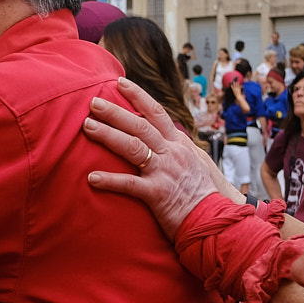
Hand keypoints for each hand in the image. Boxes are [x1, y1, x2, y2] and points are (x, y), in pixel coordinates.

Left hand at [84, 76, 243, 238]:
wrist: (216, 219)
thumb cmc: (206, 194)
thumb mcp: (198, 163)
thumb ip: (181, 150)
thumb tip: (170, 138)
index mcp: (180, 144)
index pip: (156, 113)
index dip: (137, 96)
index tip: (120, 83)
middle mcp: (172, 153)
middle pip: (139, 125)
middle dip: (114, 112)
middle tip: (93, 102)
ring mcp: (164, 171)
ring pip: (132, 146)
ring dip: (108, 135)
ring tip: (87, 126)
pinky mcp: (157, 193)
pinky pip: (129, 184)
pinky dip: (109, 180)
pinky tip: (92, 177)